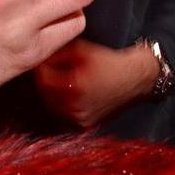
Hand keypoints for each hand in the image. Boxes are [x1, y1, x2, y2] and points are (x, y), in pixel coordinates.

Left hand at [34, 39, 160, 128]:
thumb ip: (59, 53)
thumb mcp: (83, 50)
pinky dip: (63, 104)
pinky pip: (65, 114)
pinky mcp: (85, 125)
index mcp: (76, 87)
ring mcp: (81, 118)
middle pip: (46, 95)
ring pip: (53, 106)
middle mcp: (77, 106)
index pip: (44, 81)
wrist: (135, 79)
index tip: (41, 64)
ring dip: (52, 94)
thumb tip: (40, 56)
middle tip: (47, 71)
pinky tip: (68, 93)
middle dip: (45, 82)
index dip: (40, 71)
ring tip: (58, 81)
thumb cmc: (109, 62)